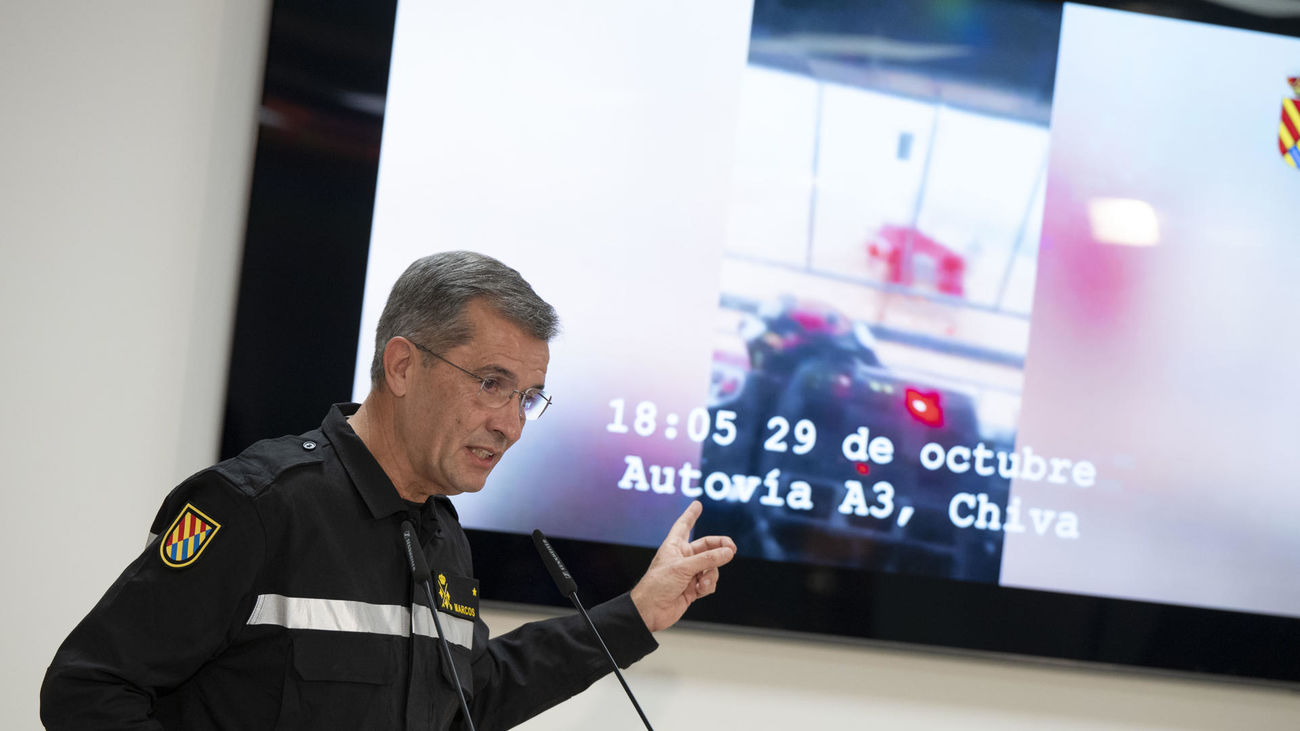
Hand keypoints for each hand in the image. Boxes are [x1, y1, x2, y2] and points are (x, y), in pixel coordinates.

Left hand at [629, 500, 735, 631]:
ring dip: (711, 574)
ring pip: (711, 567)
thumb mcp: (683, 568)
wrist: (651, 611)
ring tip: (702, 582)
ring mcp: (688, 573)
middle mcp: (682, 558)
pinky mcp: (693, 588)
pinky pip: (709, 582)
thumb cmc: (657, 585)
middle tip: (732, 549)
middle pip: (707, 547)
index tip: (697, 504)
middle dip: (719, 549)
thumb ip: (708, 559)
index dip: (691, 514)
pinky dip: (708, 585)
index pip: (684, 525)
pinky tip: (700, 590)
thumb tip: (728, 552)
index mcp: (674, 546)